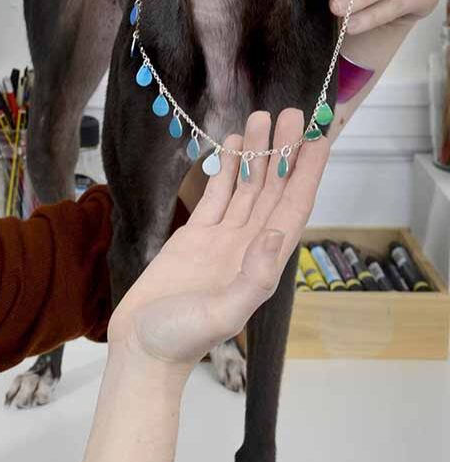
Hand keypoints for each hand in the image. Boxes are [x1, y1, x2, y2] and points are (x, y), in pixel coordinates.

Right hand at [106, 108, 331, 370]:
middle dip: (285, 152)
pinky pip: (216, 195)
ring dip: (257, 154)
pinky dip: (225, 169)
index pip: (293, 207)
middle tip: (293, 113)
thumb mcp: (222, 315)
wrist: (143, 348)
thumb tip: (275, 234)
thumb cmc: (181, 339)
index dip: (307, 174)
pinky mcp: (194, 237)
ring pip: (246, 187)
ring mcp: (222, 239)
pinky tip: (230, 145)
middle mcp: (248, 245)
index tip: (319, 138)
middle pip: (273, 189)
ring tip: (262, 117)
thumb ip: (253, 279)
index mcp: (262, 262)